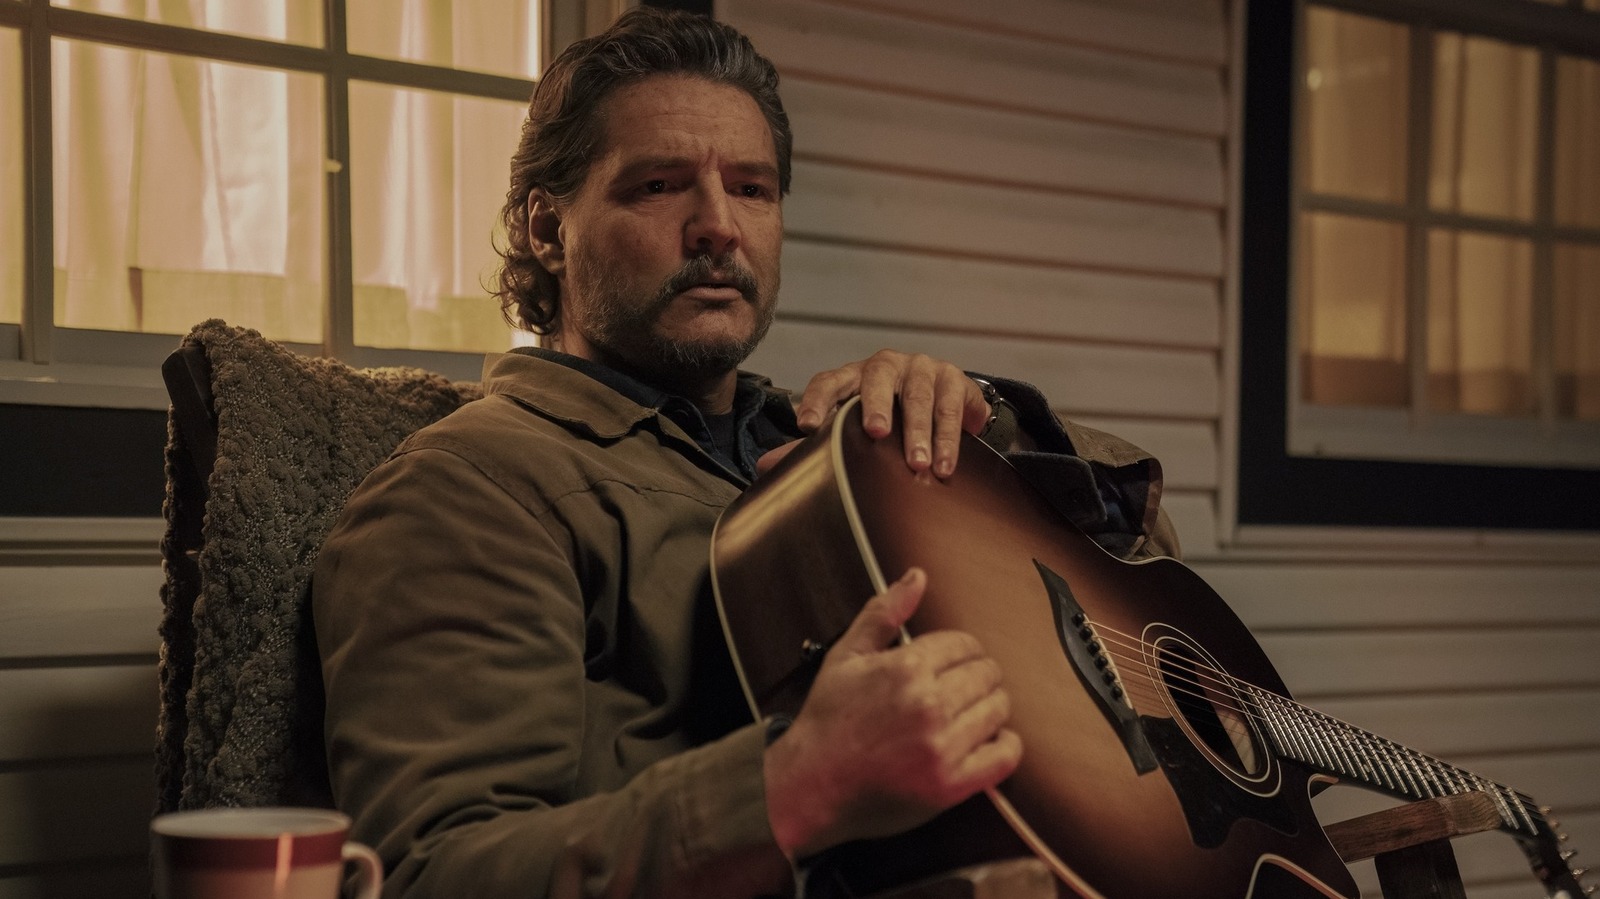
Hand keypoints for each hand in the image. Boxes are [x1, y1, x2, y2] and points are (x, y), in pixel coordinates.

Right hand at [762, 568, 1021, 858]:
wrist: (810, 786)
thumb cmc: (827, 721)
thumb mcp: (846, 656)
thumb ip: (883, 613)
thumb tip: (916, 576)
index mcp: (906, 667)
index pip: (965, 644)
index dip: (962, 652)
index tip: (952, 664)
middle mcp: (928, 704)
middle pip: (988, 674)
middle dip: (978, 677)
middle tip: (961, 689)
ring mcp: (942, 746)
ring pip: (999, 709)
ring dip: (990, 708)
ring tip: (968, 714)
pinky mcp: (951, 784)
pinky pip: (1006, 755)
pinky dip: (1005, 744)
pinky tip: (986, 740)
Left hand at [795, 351, 989, 476]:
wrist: (947, 402)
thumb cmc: (891, 417)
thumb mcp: (855, 429)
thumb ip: (814, 448)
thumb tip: (765, 467)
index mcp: (853, 376)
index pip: (829, 381)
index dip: (817, 400)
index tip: (807, 425)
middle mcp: (886, 366)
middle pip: (877, 379)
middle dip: (877, 405)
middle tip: (876, 432)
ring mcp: (922, 368)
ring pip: (919, 395)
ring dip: (919, 431)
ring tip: (916, 464)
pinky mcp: (954, 379)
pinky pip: (951, 406)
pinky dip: (949, 438)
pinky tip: (945, 464)